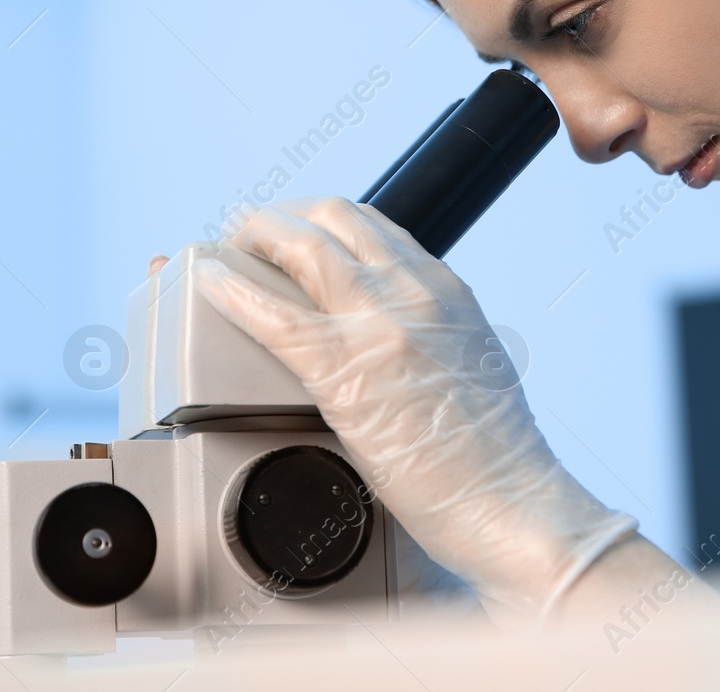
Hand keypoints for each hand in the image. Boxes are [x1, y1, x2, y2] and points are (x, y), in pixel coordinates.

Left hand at [191, 196, 638, 628]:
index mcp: (445, 290)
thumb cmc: (494, 458)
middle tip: (248, 235)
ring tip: (222, 251)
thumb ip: (432, 336)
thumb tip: (395, 341)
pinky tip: (208, 283)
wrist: (511, 504)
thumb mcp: (471, 366)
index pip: (371, 225)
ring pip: (299, 245)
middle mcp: (413, 291)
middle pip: (331, 216)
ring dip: (252, 236)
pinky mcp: (344, 371)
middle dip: (280, 215)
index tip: (294, 230)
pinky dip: (230, 288)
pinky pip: (272, 314)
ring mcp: (378, 324)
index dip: (318, 219)